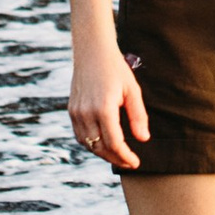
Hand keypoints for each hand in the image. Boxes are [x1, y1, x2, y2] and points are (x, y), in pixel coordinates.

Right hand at [68, 41, 150, 168]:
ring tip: (117, 155)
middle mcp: (86, 113)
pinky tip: (103, 143)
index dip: (125, 156)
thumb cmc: (115, 69)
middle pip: (100, 148)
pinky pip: (80, 135)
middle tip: (128, 162)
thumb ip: (138, 116)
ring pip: (88, 144)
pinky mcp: (72, 110)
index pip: (114, 143)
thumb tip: (143, 139)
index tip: (135, 162)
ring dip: (102, 153)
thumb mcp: (132, 90)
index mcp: (103, 108)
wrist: (92, 52)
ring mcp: (76, 112)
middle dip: (115, 158)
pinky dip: (91, 144)